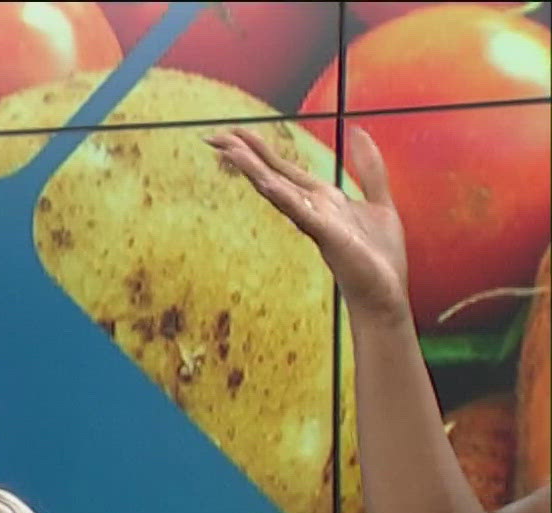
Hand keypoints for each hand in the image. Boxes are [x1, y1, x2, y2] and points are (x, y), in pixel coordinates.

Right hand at [204, 125, 409, 320]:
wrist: (385, 293)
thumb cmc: (379, 257)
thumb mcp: (378, 201)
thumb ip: (368, 167)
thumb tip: (357, 131)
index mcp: (321, 199)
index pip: (284, 168)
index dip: (259, 149)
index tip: (234, 133)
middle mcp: (311, 208)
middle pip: (271, 174)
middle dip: (243, 154)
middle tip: (212, 136)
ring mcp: (315, 221)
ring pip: (278, 190)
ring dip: (254, 170)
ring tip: (230, 150)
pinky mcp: (326, 235)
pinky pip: (300, 213)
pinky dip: (281, 197)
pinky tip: (265, 182)